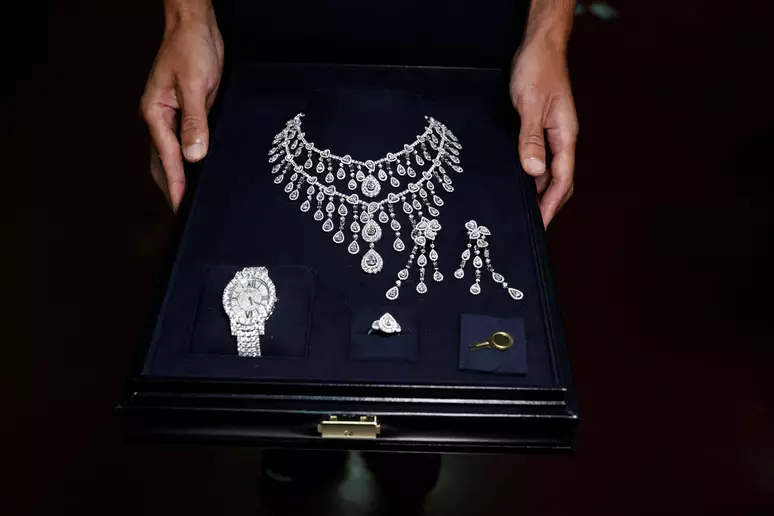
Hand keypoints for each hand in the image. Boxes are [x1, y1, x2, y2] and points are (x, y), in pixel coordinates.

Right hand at [141, 8, 223, 210]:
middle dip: (172, 188)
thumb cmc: (191, 50)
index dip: (176, 185)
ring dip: (179, 177)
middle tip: (184, 213)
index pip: (167, 158)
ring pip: (172, 155)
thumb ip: (195, 121)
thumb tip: (194, 155)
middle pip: (163, 162)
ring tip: (189, 199)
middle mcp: (160, 119)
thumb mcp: (195, 85)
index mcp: (156, 114)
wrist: (196, 27)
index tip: (181, 207)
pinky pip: (185, 143)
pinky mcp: (187, 113)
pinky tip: (199, 170)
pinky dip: (189, 160)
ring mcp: (172, 117)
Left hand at [510, 39, 576, 226]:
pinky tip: (515, 179)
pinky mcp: (539, 128)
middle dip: (546, 204)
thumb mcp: (530, 104)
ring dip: (536, 189)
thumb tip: (534, 170)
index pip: (562, 180)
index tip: (541, 226)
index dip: (551, 205)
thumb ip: (531, 138)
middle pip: (558, 180)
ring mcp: (551, 133)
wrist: (538, 45)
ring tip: (520, 209)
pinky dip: (529, 172)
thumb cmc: (538, 70)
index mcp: (565, 135)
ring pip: (547, 170)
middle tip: (530, 226)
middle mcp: (561, 138)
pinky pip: (537, 157)